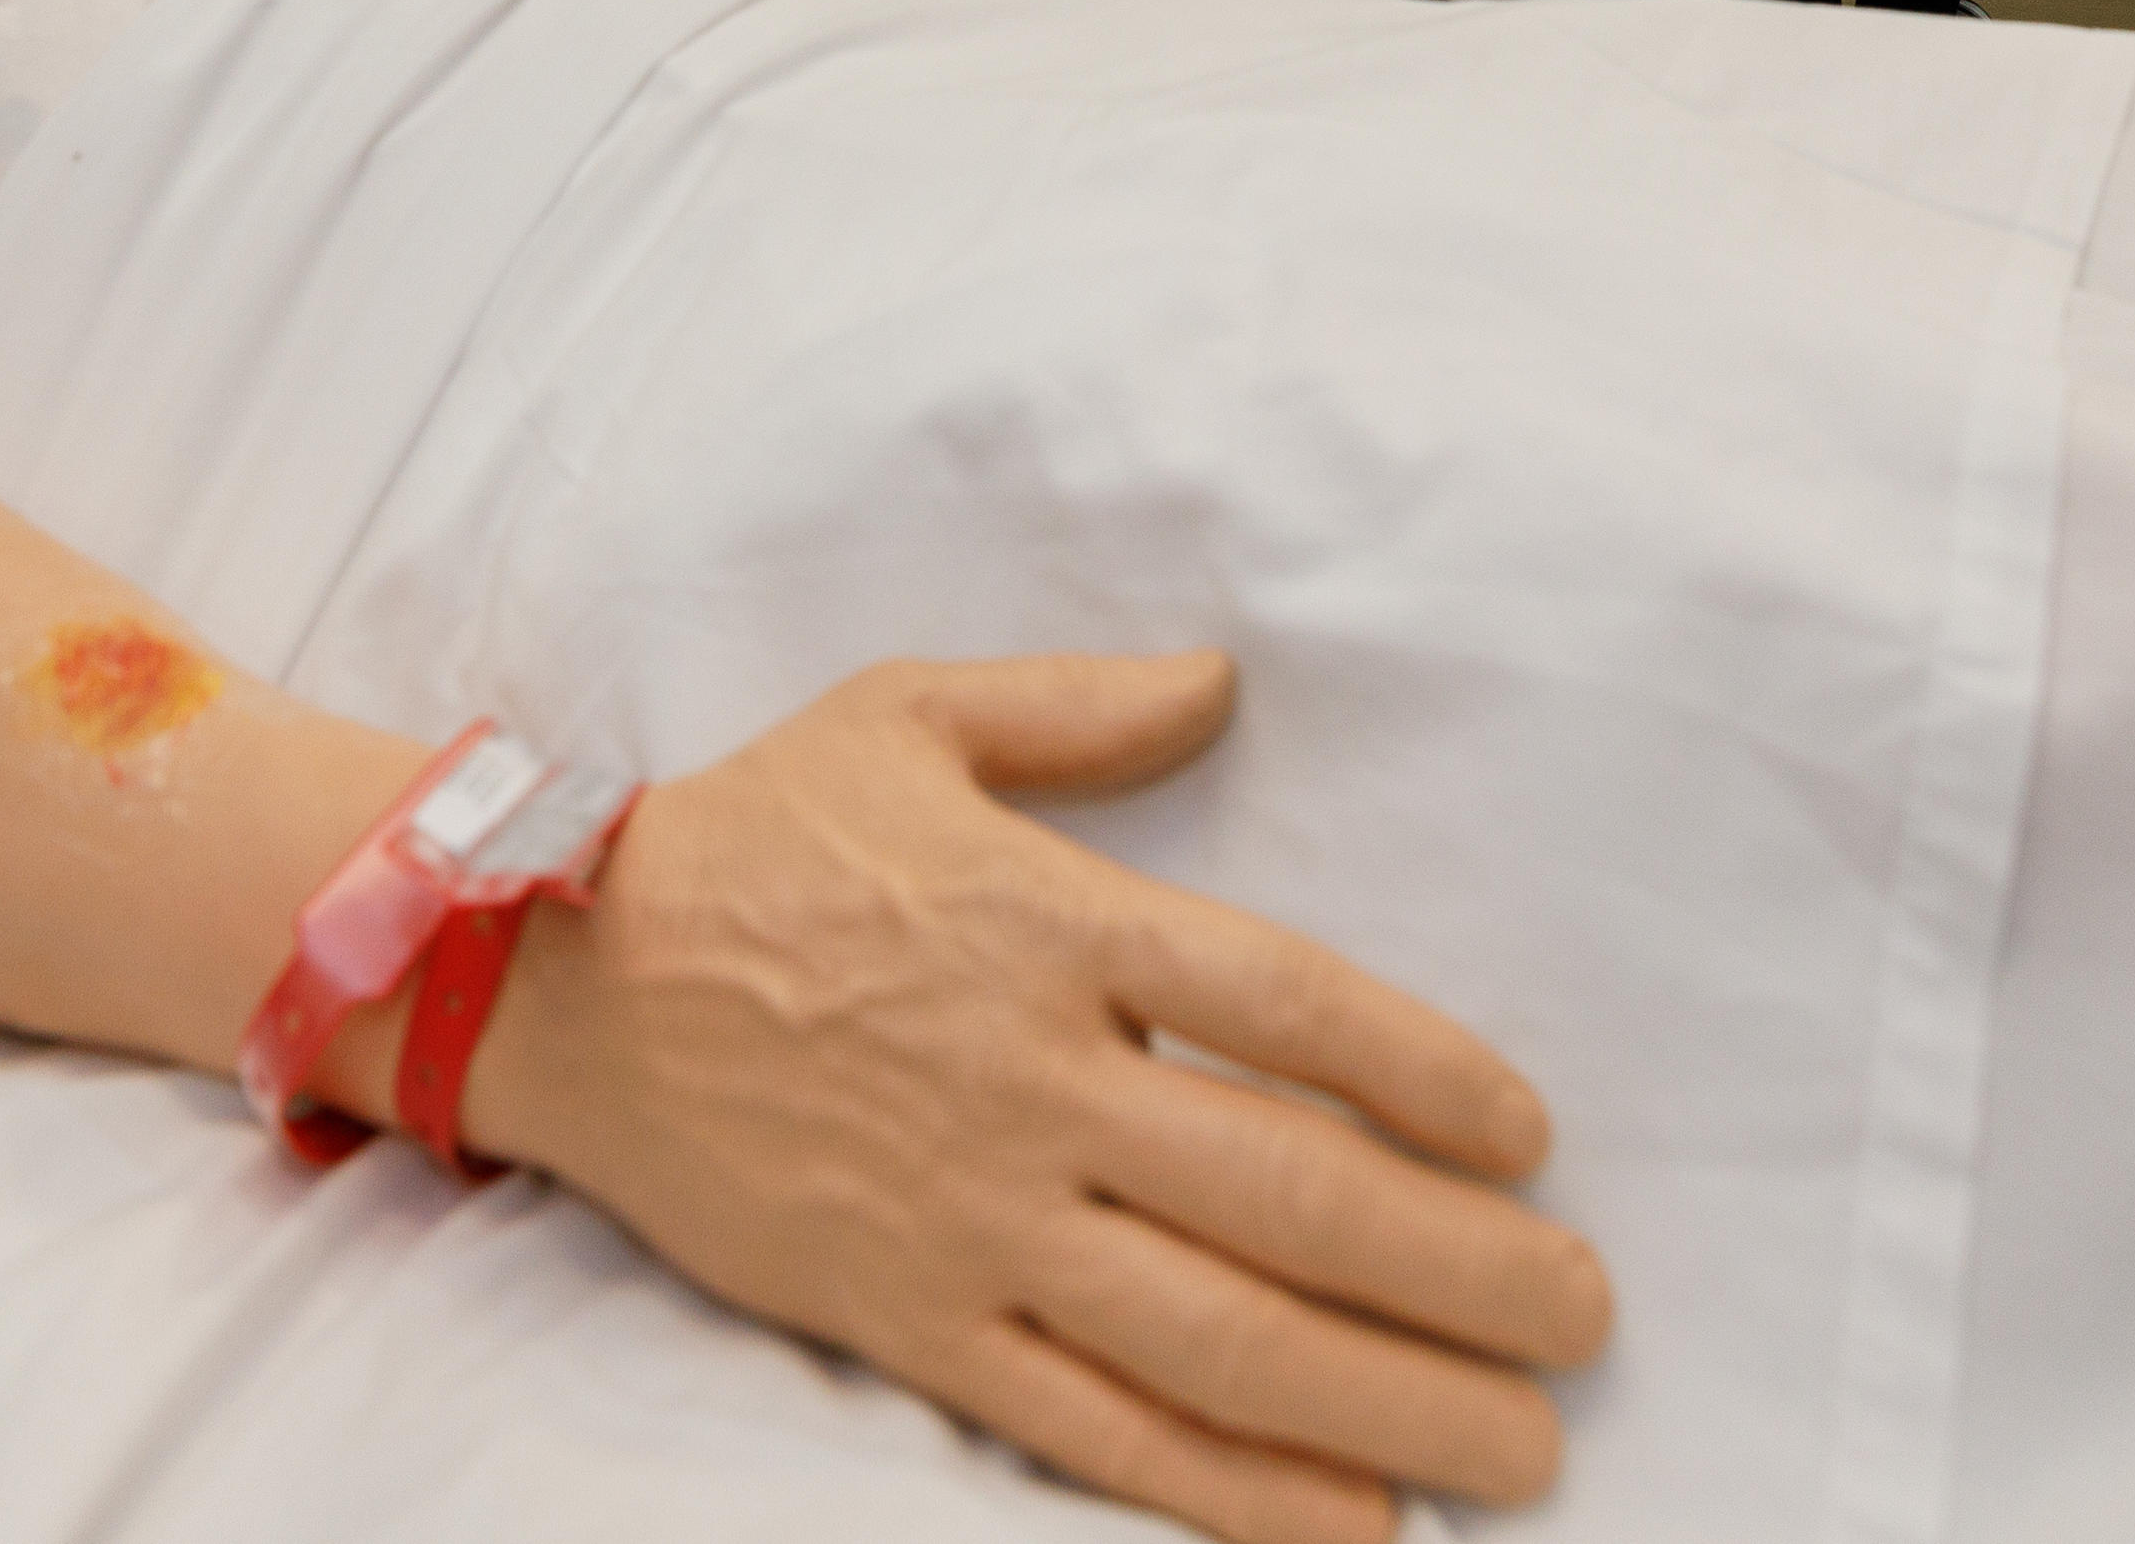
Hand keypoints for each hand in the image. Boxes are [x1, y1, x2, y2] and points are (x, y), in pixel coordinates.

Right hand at [470, 656, 1605, 1543]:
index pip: (1289, 1006)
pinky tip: (1346, 1525)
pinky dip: (1226, 1489)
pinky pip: (1089, 1424)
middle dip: (1462, 1273)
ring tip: (1519, 1452)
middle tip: (1584, 1319)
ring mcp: (969, 1218)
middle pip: (1289, 1195)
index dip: (1428, 1075)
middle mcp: (1028, 1083)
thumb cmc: (745, 835)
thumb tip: (1222, 675)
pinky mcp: (909, 1321)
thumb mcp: (906, 714)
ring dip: (1387, 1404)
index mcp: (1046, 922)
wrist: (550, 979)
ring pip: (1214, 1335)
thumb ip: (1080, 704)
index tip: (1527, 1135)